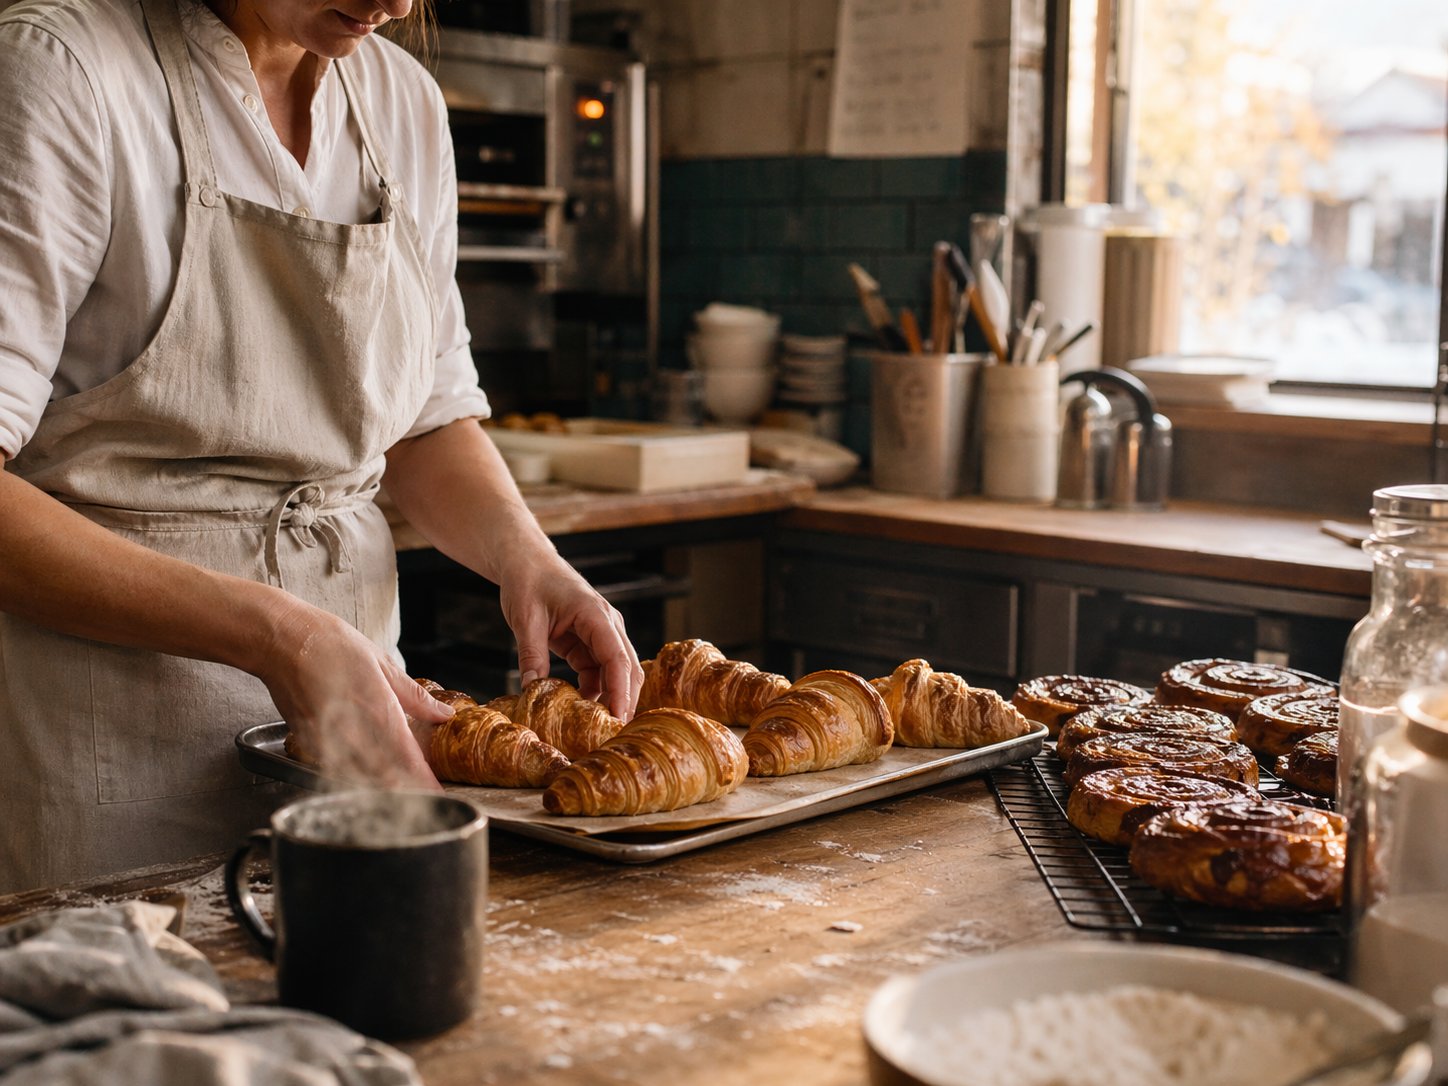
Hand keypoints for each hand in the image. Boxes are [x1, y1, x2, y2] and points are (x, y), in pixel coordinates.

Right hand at [255, 599, 450, 788]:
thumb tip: (443, 715)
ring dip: (377, 788)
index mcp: (378, 707)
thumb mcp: (382, 663)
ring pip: (358, 776)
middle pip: (383, 774)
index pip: (407, 756)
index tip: (436, 794)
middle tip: (421, 801)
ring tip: (394, 795)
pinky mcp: (306, 742)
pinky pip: (332, 768)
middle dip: (403, 791)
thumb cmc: (331, 645)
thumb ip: (414, 696)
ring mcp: (327, 739)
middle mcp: (353, 729)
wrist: (281, 640)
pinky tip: (360, 780)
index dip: (422, 780)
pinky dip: (349, 777)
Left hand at [499, 553, 643, 720]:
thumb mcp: (525, 619)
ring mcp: (601, 634)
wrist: (527, 562)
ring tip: (596, 728)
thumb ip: (531, 656)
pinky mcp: (590, 642)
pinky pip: (598, 671)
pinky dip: (594, 690)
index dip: (620, 691)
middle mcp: (607, 625)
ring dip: (609, 698)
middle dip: (624, 700)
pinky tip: (581, 709)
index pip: (617, 658)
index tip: (618, 718)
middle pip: (627, 668)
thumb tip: (531, 691)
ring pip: (616, 673)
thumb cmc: (528, 581)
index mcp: (596, 615)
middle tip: (613, 734)